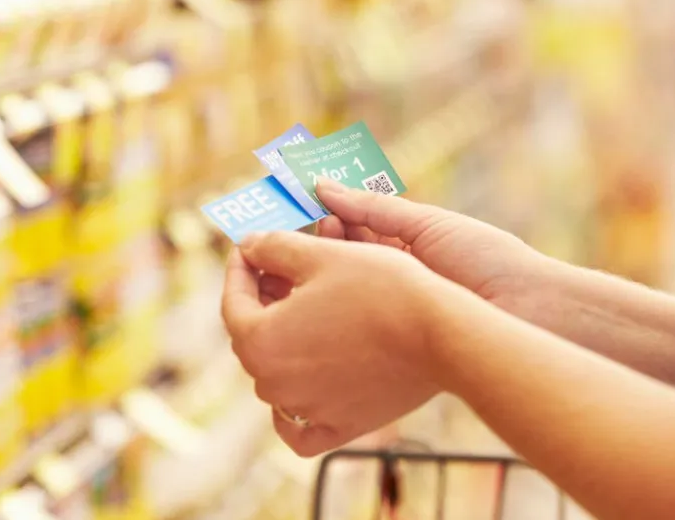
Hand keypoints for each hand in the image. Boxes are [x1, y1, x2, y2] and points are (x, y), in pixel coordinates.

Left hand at [222, 230, 458, 456]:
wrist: (441, 334)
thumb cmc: (380, 288)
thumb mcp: (321, 255)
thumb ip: (273, 248)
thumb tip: (249, 246)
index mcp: (260, 341)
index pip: (233, 302)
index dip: (240, 269)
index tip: (249, 249)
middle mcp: (274, 385)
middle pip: (253, 339)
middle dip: (262, 303)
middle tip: (278, 272)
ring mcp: (306, 410)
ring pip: (276, 376)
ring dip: (283, 342)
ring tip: (305, 311)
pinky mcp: (339, 428)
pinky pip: (299, 427)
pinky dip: (294, 408)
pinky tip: (304, 381)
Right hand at [315, 179, 552, 318]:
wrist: (526, 309)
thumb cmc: (485, 259)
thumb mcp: (426, 224)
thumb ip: (373, 208)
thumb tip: (323, 186)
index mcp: (406, 247)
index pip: (354, 227)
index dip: (329, 215)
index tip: (305, 204)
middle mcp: (395, 278)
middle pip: (343, 257)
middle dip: (322, 240)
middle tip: (309, 228)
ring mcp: (390, 310)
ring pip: (342, 286)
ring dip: (325, 268)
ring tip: (312, 255)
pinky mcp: (389, 341)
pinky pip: (352, 320)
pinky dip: (332, 304)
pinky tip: (317, 291)